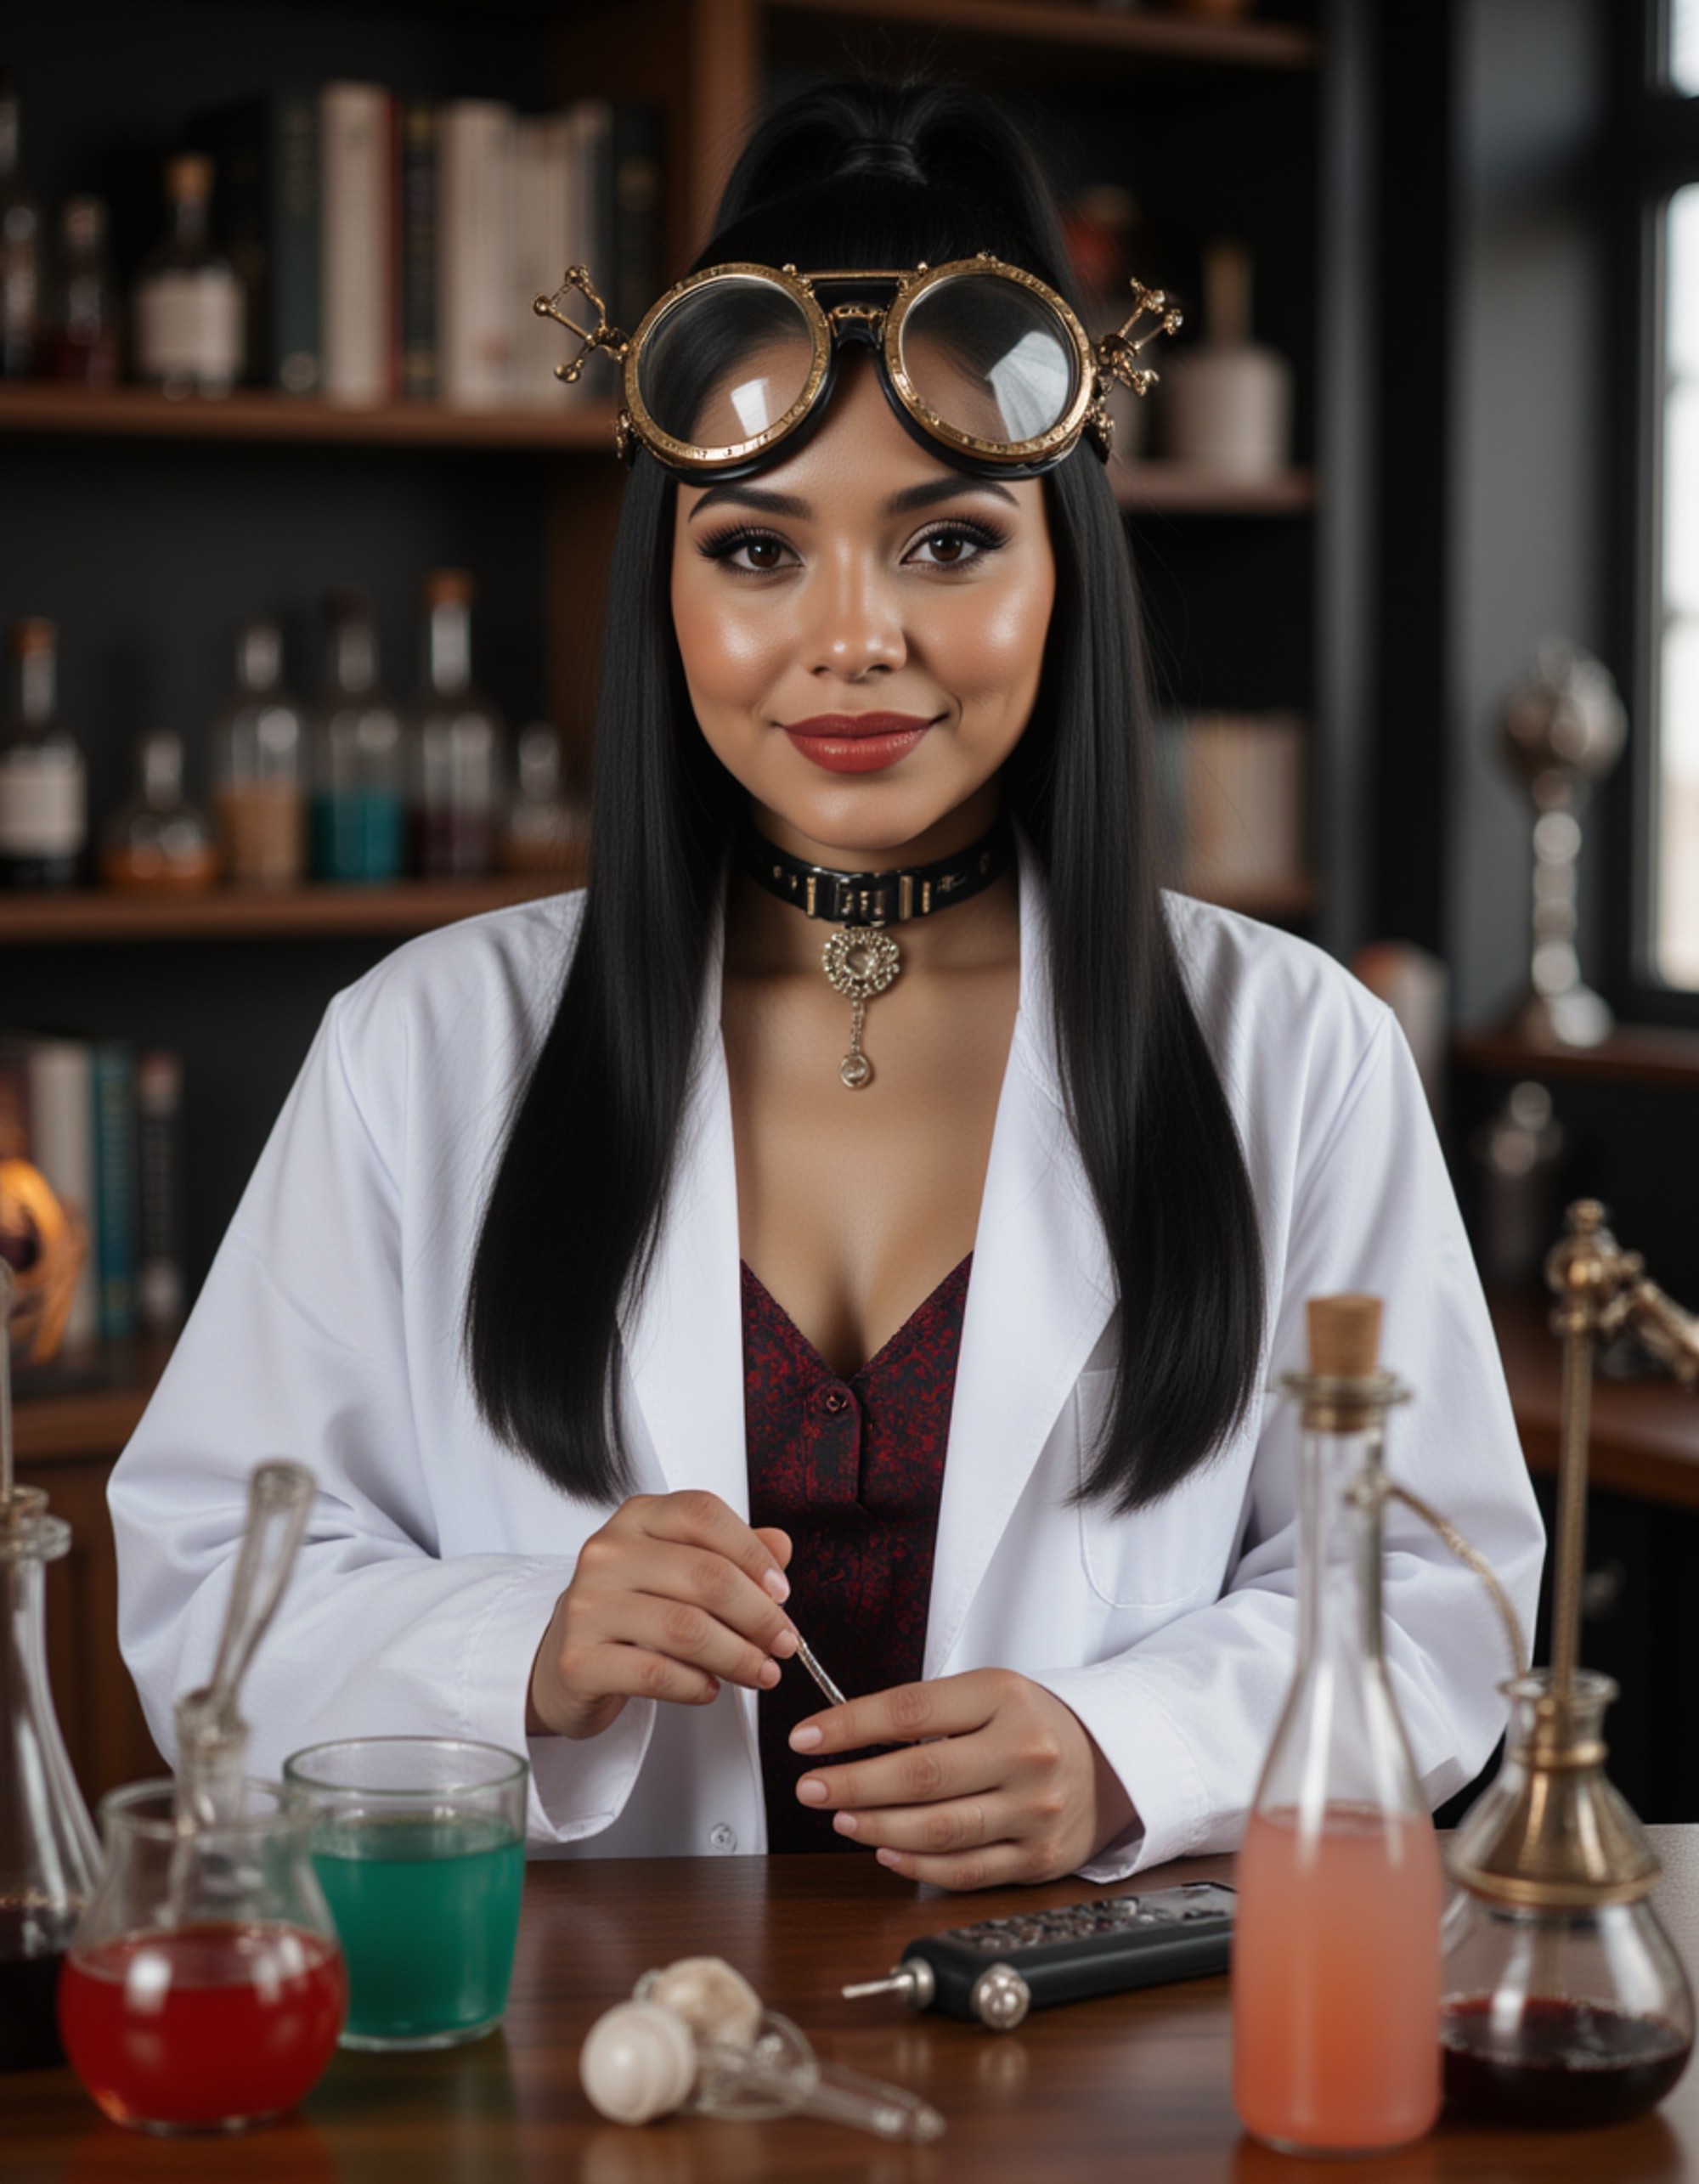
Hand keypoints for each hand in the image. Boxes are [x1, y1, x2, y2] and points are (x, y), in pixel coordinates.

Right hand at [528, 1491, 795, 1740]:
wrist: (565, 1663)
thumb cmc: (629, 1612)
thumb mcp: (678, 1569)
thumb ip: (730, 1553)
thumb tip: (780, 1545)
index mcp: (637, 1518)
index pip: (702, 1514)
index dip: (752, 1552)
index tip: (781, 1591)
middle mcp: (607, 1553)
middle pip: (705, 1575)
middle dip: (759, 1616)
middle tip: (785, 1643)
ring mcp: (587, 1605)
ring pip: (686, 1628)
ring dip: (737, 1656)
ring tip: (761, 1672)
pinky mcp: (578, 1660)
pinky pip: (656, 1673)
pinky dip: (696, 1685)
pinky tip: (710, 1688)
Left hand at [787, 1669, 1136, 1889]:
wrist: (1110, 1761)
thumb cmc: (1030, 1724)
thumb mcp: (987, 1694)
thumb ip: (926, 1715)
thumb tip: (844, 1738)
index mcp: (1005, 1697)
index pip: (910, 1710)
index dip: (849, 1726)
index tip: (806, 1738)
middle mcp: (1025, 1751)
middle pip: (922, 1774)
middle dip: (854, 1783)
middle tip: (810, 1787)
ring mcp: (1035, 1809)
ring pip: (940, 1829)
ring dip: (877, 1827)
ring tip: (842, 1818)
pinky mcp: (1040, 1857)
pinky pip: (966, 1871)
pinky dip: (916, 1866)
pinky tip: (884, 1851)